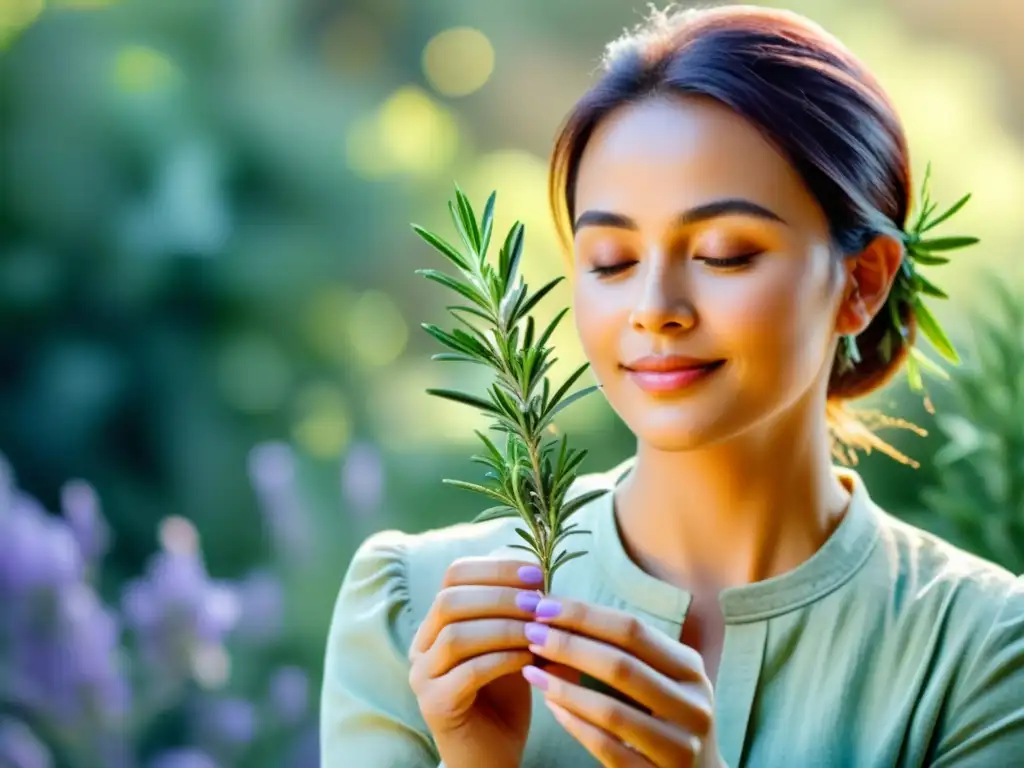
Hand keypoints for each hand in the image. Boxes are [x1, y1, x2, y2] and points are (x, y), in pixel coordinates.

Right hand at [408, 556, 544, 767]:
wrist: (495, 754)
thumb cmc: (506, 695)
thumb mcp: (515, 643)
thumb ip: (520, 612)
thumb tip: (539, 571)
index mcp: (438, 622)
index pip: (454, 575)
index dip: (495, 568)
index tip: (536, 573)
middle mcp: (422, 645)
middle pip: (450, 600)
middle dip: (500, 596)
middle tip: (538, 603)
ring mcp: (423, 676)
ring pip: (456, 635)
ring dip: (504, 628)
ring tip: (538, 632)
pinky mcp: (434, 705)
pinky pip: (467, 672)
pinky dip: (502, 659)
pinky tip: (530, 659)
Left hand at [519, 596, 722, 767]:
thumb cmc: (667, 715)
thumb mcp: (660, 678)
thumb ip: (622, 652)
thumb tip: (559, 616)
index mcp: (690, 669)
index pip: (633, 630)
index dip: (585, 615)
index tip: (544, 605)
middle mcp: (692, 705)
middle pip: (622, 666)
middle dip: (569, 646)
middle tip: (530, 634)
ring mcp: (679, 746)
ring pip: (611, 712)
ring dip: (564, 688)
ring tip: (533, 671)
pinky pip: (606, 748)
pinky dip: (573, 724)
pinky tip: (551, 706)